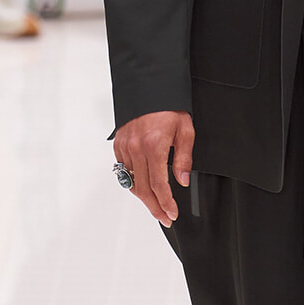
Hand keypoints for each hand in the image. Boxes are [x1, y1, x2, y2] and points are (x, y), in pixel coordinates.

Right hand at [113, 110, 194, 227]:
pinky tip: (142, 188)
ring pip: (131, 182)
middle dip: (154, 207)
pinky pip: (123, 171)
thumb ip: (183, 158)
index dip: (166, 203)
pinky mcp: (118, 144)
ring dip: (143, 198)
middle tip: (164, 218)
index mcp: (154, 146)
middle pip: (143, 189)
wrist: (149, 86)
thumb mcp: (185, 130)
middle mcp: (136, 148)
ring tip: (155, 207)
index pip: (159, 185)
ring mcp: (124, 147)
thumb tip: (182, 181)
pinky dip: (132, 183)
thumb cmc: (169, 106)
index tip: (172, 213)